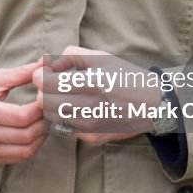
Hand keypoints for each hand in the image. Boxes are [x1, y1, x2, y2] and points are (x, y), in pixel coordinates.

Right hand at [0, 62, 46, 164]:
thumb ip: (22, 73)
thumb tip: (46, 63)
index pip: (21, 117)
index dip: (40, 109)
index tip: (48, 99)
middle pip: (26, 136)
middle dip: (44, 123)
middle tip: (51, 111)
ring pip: (25, 151)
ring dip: (41, 137)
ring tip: (45, 121)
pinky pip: (18, 158)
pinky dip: (32, 147)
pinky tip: (35, 133)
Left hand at [33, 47, 161, 144]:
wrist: (153, 105)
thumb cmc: (126, 76)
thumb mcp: (102, 57)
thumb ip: (72, 55)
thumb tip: (47, 64)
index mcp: (93, 82)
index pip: (48, 84)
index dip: (39, 77)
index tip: (41, 73)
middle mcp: (91, 107)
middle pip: (45, 102)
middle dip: (41, 92)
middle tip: (49, 85)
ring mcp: (91, 125)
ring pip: (51, 117)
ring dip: (49, 106)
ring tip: (60, 96)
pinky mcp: (92, 137)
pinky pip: (64, 128)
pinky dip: (62, 118)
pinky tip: (72, 109)